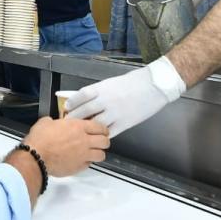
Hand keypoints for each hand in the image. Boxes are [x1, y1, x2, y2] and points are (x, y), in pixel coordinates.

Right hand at [21, 116, 109, 175]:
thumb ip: (54, 122)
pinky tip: (80, 160)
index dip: (102, 129)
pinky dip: (87, 162)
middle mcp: (84, 141)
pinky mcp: (79, 167)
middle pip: (105, 141)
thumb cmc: (40, 139)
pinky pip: (89, 164)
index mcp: (78, 127)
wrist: (35, 157)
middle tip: (99, 141)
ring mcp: (83, 155)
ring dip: (98, 153)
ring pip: (101, 155)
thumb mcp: (45, 122)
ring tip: (93, 152)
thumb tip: (53, 123)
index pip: (100, 127)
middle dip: (103, 141)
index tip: (101, 130)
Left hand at [65, 57, 185, 136]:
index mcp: (103, 88)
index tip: (66, 107)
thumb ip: (100, 91)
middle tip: (67, 123)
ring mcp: (115, 113)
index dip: (72, 102)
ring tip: (80, 132)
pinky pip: (110, 132)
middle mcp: (106, 100)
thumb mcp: (112, 82)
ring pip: (95, 123)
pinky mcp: (125, 122)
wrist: (154, 86)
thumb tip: (86, 99)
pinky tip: (98, 137)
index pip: (81, 95)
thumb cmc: (134, 82)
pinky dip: (102, 135)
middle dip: (74, 118)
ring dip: (86, 128)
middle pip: (85, 111)